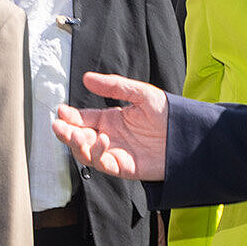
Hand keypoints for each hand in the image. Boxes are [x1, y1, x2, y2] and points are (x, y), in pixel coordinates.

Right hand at [51, 74, 168, 179]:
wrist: (188, 135)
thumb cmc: (169, 114)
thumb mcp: (141, 93)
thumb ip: (114, 86)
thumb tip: (87, 78)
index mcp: (110, 119)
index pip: (83, 119)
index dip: (69, 116)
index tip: (61, 111)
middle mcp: (109, 136)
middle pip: (79, 137)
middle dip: (66, 133)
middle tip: (58, 126)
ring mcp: (115, 152)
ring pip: (85, 153)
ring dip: (76, 145)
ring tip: (75, 134)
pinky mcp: (123, 167)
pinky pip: (103, 163)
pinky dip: (98, 154)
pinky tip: (102, 140)